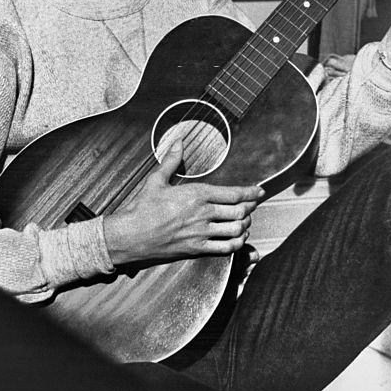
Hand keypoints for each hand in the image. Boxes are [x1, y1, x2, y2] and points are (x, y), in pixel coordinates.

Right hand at [103, 139, 262, 266]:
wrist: (131, 235)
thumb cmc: (142, 208)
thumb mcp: (156, 180)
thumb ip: (172, 161)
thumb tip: (177, 142)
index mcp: (196, 194)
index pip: (233, 193)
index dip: (251, 193)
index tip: (259, 191)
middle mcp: (203, 213)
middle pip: (240, 211)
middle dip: (249, 208)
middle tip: (251, 206)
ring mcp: (201, 232)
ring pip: (236, 230)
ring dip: (244, 225)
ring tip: (244, 221)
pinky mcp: (197, 248)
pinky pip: (226, 248)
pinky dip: (236, 243)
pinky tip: (236, 239)